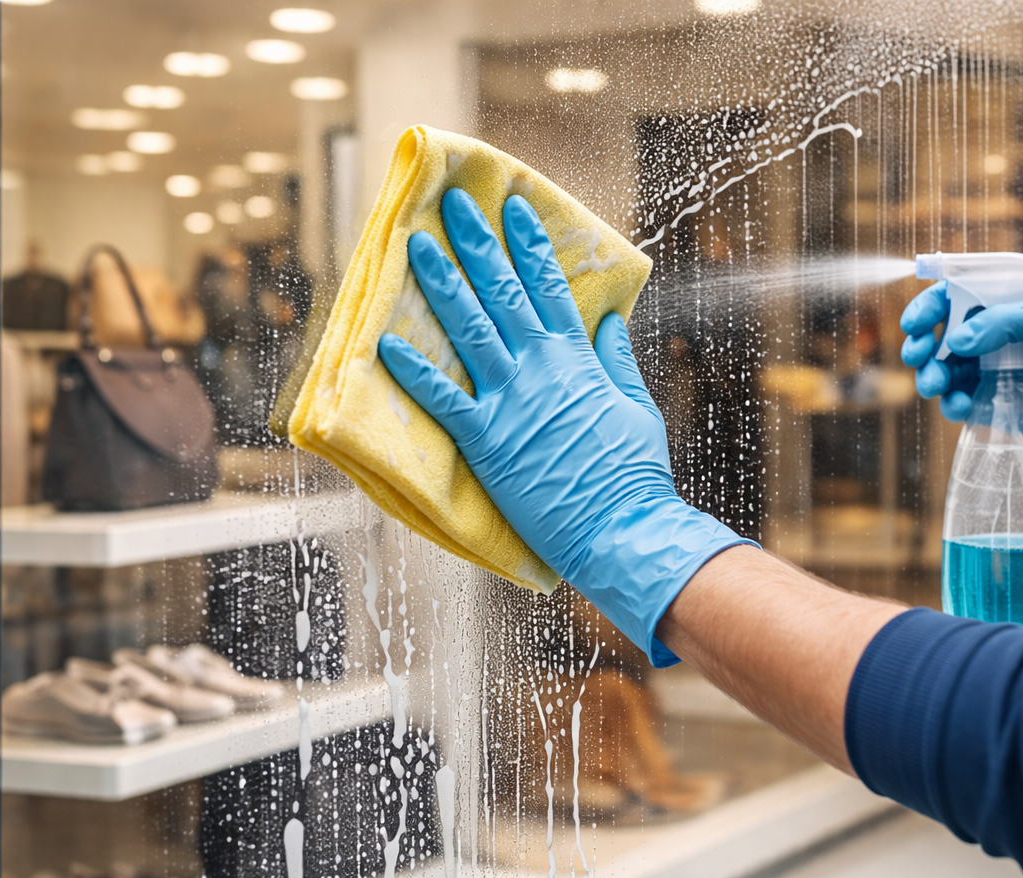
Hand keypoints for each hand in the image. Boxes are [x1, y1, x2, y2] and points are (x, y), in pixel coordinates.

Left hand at [377, 189, 748, 664]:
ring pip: (469, 329)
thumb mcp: (637, 408)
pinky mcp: (487, 442)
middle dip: (477, 244)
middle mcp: (541, 368)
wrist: (623, 527)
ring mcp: (511, 402)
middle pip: (502, 293)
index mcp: (578, 358)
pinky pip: (443, 400)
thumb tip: (611, 322)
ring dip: (442, 285)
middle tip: (453, 205)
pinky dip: (414, 371)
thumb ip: (617, 363)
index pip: (549, 286)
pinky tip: (385, 343)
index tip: (512, 207)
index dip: (528, 244)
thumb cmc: (634, 474)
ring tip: (418, 247)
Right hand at [900, 285, 1022, 480]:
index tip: (916, 324)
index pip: (954, 296)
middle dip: (920, 344)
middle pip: (939, 335)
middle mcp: (991, 335)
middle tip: (916, 356)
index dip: (929, 306)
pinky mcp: (992, 403)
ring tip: (934, 386)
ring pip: (942, 371)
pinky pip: (959, 402)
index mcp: (1004, 304)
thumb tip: (956, 340)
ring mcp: (989, 370)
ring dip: (930, 376)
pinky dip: (951, 404)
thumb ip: (1007, 322)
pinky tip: (959, 406)